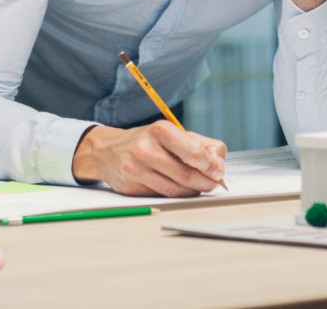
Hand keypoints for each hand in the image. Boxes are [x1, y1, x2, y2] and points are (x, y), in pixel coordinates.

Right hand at [71, 122, 226, 196]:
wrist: (108, 151)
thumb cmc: (148, 141)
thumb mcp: (173, 133)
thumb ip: (201, 144)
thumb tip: (219, 164)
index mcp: (160, 130)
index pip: (193, 153)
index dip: (211, 166)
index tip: (218, 172)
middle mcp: (146, 149)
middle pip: (186, 175)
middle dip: (205, 182)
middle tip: (214, 184)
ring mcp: (136, 169)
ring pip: (175, 190)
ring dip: (193, 191)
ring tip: (199, 187)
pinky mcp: (130, 187)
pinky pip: (161, 196)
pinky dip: (176, 195)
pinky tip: (180, 189)